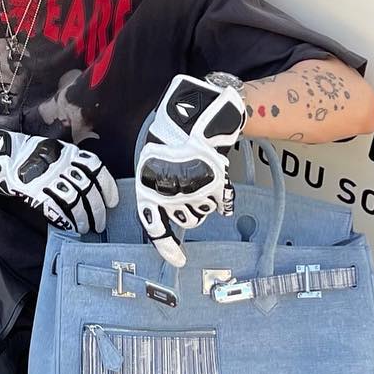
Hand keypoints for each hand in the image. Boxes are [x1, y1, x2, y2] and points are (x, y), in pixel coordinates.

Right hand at [0, 126, 118, 235]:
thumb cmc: (21, 152)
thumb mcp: (49, 150)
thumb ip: (66, 162)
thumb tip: (84, 182)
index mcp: (66, 152)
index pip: (95, 168)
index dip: (107, 186)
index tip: (113, 200)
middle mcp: (60, 164)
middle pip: (87, 189)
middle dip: (97, 208)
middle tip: (101, 222)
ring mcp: (47, 178)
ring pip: (74, 201)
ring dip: (83, 217)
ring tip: (87, 228)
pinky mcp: (34, 192)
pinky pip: (55, 208)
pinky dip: (65, 219)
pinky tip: (70, 227)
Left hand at [134, 73, 246, 265]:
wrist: (197, 112)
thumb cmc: (171, 131)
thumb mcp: (153, 157)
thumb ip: (157, 182)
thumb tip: (162, 208)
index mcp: (149, 186)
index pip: (155, 225)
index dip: (166, 246)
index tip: (178, 261)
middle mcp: (170, 193)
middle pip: (186, 220)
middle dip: (189, 209)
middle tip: (191, 187)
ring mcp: (194, 191)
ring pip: (203, 213)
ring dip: (205, 200)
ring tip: (203, 175)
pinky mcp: (215, 185)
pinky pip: (222, 204)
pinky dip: (223, 199)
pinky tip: (223, 192)